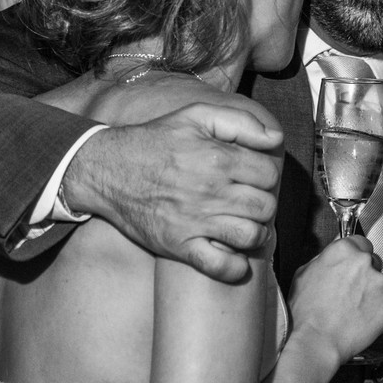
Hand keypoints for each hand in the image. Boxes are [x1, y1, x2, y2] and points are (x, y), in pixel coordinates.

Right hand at [63, 101, 283, 282]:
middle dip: (263, 203)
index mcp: (218, 158)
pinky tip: (233, 254)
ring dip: (255, 233)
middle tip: (249, 201)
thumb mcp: (196, 116)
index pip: (269, 174)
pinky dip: (234, 267)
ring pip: (251, 236)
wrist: (107, 170)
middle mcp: (210, 191)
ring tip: (244, 224)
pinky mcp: (179, 246)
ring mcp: (195, 221)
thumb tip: (275, 139)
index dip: (266, 175)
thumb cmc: (156, 140)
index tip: (253, 177)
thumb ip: (240, 122)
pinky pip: (220, 266)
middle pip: (265, 206)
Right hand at [288, 236, 382, 364]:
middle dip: (363, 274)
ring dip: (369, 293)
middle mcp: (364, 261)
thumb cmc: (306, 312)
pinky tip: (359, 319)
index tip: (352, 265)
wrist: (316, 341)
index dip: (354, 255)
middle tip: (348, 292)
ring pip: (379, 283)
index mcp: (343, 250)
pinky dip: (376, 310)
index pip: (360, 242)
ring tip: (351, 309)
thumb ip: (323, 259)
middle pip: (371, 261)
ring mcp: (379, 282)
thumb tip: (332, 256)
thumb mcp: (303, 274)